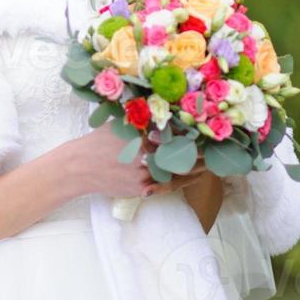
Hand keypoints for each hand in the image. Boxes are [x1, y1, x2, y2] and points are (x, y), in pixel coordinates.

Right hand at [64, 123, 211, 198]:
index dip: (195, 135)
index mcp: (143, 137)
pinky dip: (184, 181)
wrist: (80, 167)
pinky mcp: (143, 190)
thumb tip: (168, 109)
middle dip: (202, 153)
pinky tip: (195, 177)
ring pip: (179, 173)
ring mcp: (145, 176)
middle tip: (218, 148)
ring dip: (198, 169)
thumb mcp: (121, 123)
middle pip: (183, 156)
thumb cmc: (100, 141)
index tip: (210, 131)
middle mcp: (147, 157)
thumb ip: (143, 119)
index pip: (177, 136)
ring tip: (212, 163)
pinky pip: (169, 187)